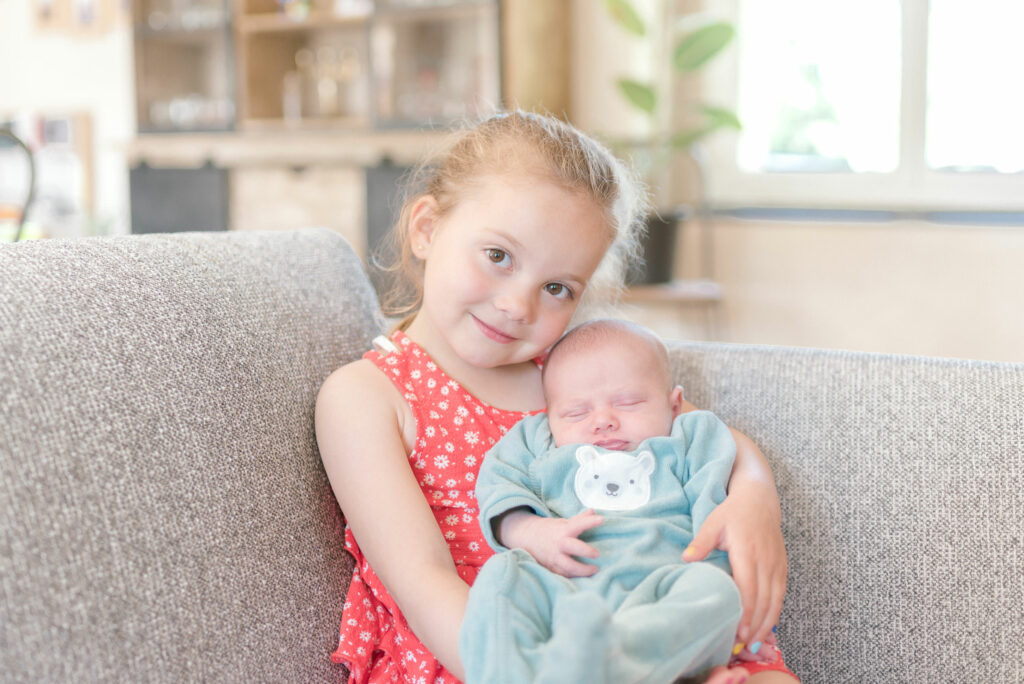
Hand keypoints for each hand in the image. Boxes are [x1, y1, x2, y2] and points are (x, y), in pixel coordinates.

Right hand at [501, 509, 603, 576]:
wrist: (528, 537)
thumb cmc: (550, 529)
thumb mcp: (563, 522)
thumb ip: (579, 519)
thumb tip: (593, 511)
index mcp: (563, 530)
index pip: (578, 524)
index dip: (590, 522)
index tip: (601, 519)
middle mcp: (559, 544)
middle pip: (573, 547)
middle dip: (586, 551)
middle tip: (597, 554)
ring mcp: (555, 557)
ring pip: (569, 566)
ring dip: (583, 570)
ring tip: (594, 569)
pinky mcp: (552, 567)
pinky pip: (565, 574)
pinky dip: (575, 575)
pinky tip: (583, 574)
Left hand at [681, 494, 786, 644]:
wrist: (759, 500)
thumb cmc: (733, 512)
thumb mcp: (713, 522)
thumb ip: (701, 542)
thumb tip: (686, 558)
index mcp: (747, 551)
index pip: (749, 588)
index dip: (745, 612)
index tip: (737, 632)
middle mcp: (765, 561)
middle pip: (763, 600)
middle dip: (754, 626)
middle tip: (741, 646)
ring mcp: (776, 565)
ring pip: (775, 601)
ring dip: (766, 624)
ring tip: (753, 643)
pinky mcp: (782, 567)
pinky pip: (781, 595)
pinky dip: (775, 613)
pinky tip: (765, 627)